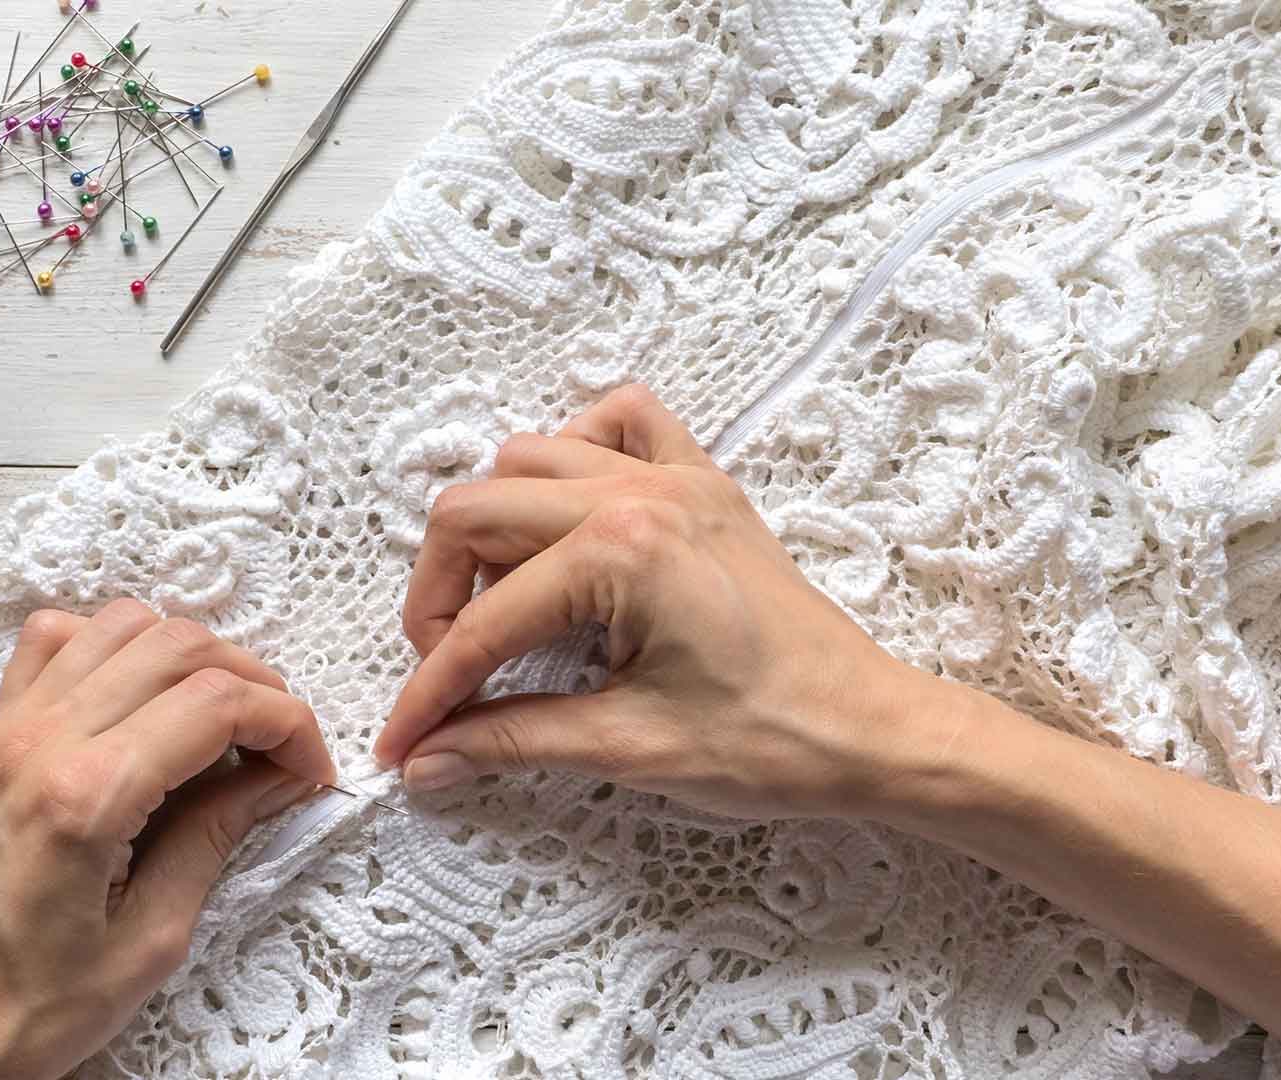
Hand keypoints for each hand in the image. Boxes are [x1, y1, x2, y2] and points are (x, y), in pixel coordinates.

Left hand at [0, 601, 335, 1079]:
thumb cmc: (31, 1010)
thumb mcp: (150, 942)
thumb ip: (215, 839)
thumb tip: (279, 778)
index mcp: (84, 798)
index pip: (215, 704)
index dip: (287, 723)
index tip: (312, 768)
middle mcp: (40, 742)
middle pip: (177, 646)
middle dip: (254, 682)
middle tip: (283, 745)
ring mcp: (7, 729)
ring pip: (122, 623)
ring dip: (191, 654)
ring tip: (223, 718)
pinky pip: (55, 640)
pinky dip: (113, 643)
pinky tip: (142, 694)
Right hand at [374, 385, 941, 819]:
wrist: (875, 731)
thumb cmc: (774, 742)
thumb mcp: (628, 747)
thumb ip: (513, 740)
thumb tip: (428, 760)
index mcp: (621, 554)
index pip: (484, 624)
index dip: (431, 693)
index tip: (404, 745)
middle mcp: (638, 493)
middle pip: (475, 512)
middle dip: (440, 600)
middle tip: (447, 677)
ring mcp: (674, 477)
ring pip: (528, 459)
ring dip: (493, 530)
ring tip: (503, 609)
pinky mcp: (702, 484)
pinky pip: (619, 422)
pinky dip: (575, 456)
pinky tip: (569, 522)